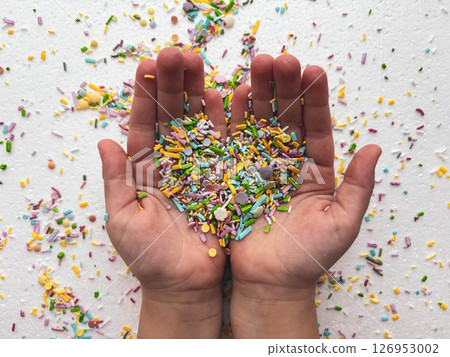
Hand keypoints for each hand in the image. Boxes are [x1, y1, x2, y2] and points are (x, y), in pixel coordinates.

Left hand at [98, 48, 226, 337]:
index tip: (147, 66)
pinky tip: (229, 96)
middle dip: (174, 83)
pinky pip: (229, 145)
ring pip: (202, 123)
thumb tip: (104, 142)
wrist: (186, 286)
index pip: (144, 124)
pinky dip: (229, 122)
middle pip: (174, 115)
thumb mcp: (124, 222)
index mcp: (147, 168)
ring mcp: (204, 166)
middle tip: (178, 53)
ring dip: (201, 93)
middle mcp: (176, 161)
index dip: (144, 96)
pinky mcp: (228, 177)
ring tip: (202, 64)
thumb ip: (117, 182)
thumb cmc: (151, 259)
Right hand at [228, 54, 380, 337]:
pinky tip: (232, 97)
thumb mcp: (342, 223)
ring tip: (256, 66)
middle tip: (278, 58)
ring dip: (258, 95)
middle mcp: (285, 161)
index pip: (315, 126)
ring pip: (258, 124)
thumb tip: (375, 149)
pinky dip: (231, 121)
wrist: (270, 282)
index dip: (315, 99)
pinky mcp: (232, 175)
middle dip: (283, 87)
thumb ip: (358, 186)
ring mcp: (256, 165)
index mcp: (314, 168)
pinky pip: (232, 143)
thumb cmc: (309, 257)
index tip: (312, 71)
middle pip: (285, 117)